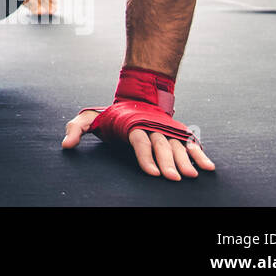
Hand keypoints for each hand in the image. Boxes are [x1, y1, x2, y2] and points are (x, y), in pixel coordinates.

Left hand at [62, 107, 215, 180]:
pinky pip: (189, 143)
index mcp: (132, 125)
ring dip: (186, 160)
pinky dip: (200, 153)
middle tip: (174, 179)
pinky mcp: (176, 132)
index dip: (146, 157)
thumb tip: (66, 145)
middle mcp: (152, 126)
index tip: (153, 173)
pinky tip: (209, 167)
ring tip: (193, 175)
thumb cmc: (111, 115)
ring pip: (176, 145)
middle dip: (168, 162)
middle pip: (160, 145)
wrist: (136, 96)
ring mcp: (165, 129)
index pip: (140, 141)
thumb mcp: (89, 118)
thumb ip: (76, 129)